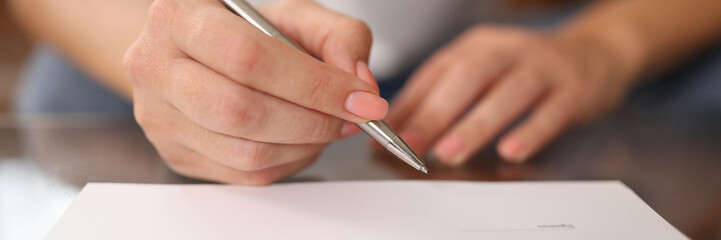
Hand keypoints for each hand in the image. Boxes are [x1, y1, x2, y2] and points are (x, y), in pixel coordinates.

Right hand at [124, 0, 384, 184]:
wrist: (193, 52)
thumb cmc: (241, 31)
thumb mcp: (292, 16)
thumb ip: (336, 36)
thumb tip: (357, 81)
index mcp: (179, 18)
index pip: (250, 58)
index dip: (313, 84)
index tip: (359, 97)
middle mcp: (156, 67)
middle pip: (242, 110)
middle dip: (312, 120)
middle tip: (349, 117)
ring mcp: (160, 117)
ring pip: (245, 152)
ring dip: (304, 145)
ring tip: (326, 126)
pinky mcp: (176, 154)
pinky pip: (243, 174)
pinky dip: (287, 162)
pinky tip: (299, 140)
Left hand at [386, 25, 633, 164]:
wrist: (595, 54)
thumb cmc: (525, 69)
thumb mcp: (480, 69)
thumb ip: (440, 93)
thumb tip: (397, 124)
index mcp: (478, 45)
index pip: (436, 72)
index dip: (409, 103)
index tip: (384, 132)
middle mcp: (508, 51)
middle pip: (468, 76)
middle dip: (435, 113)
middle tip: (410, 144)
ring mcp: (543, 68)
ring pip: (507, 93)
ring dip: (475, 125)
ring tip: (448, 152)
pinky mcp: (574, 89)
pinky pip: (552, 112)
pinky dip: (530, 132)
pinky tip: (511, 151)